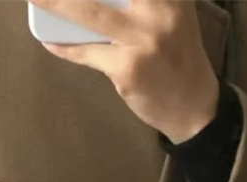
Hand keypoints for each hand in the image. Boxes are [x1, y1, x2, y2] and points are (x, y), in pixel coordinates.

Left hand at [31, 0, 219, 142]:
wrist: (194, 106)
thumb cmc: (176, 55)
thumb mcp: (170, 14)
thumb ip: (143, 0)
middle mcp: (160, 8)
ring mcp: (143, 39)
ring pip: (90, 13)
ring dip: (55, 3)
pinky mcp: (128, 69)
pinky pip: (86, 53)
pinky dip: (65, 47)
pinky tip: (51, 41)